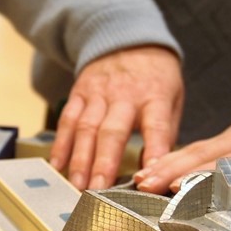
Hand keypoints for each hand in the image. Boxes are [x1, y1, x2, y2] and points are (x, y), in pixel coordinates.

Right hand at [50, 46, 182, 190]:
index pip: (155, 127)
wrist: (129, 39)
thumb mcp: (173, 98)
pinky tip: (57, 164)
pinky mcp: (79, 93)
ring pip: (86, 129)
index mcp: (154, 96)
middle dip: (103, 164)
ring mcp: (98, 93)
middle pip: (112, 132)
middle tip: (98, 191)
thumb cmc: (155, 79)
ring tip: (77, 185)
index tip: (149, 180)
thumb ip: (165, 133)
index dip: (153, 152)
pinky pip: (67, 119)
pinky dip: (61, 143)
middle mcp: (124, 95)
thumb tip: (153, 170)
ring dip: (80, 159)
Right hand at [134, 84, 230, 194]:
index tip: (177, 188)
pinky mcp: (221, 139)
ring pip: (192, 150)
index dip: (204, 176)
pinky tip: (150, 168)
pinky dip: (169, 158)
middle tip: (145, 187)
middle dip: (171, 171)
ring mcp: (228, 137)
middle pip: (202, 156)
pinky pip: (192, 148)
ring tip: (140, 180)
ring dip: (164, 165)